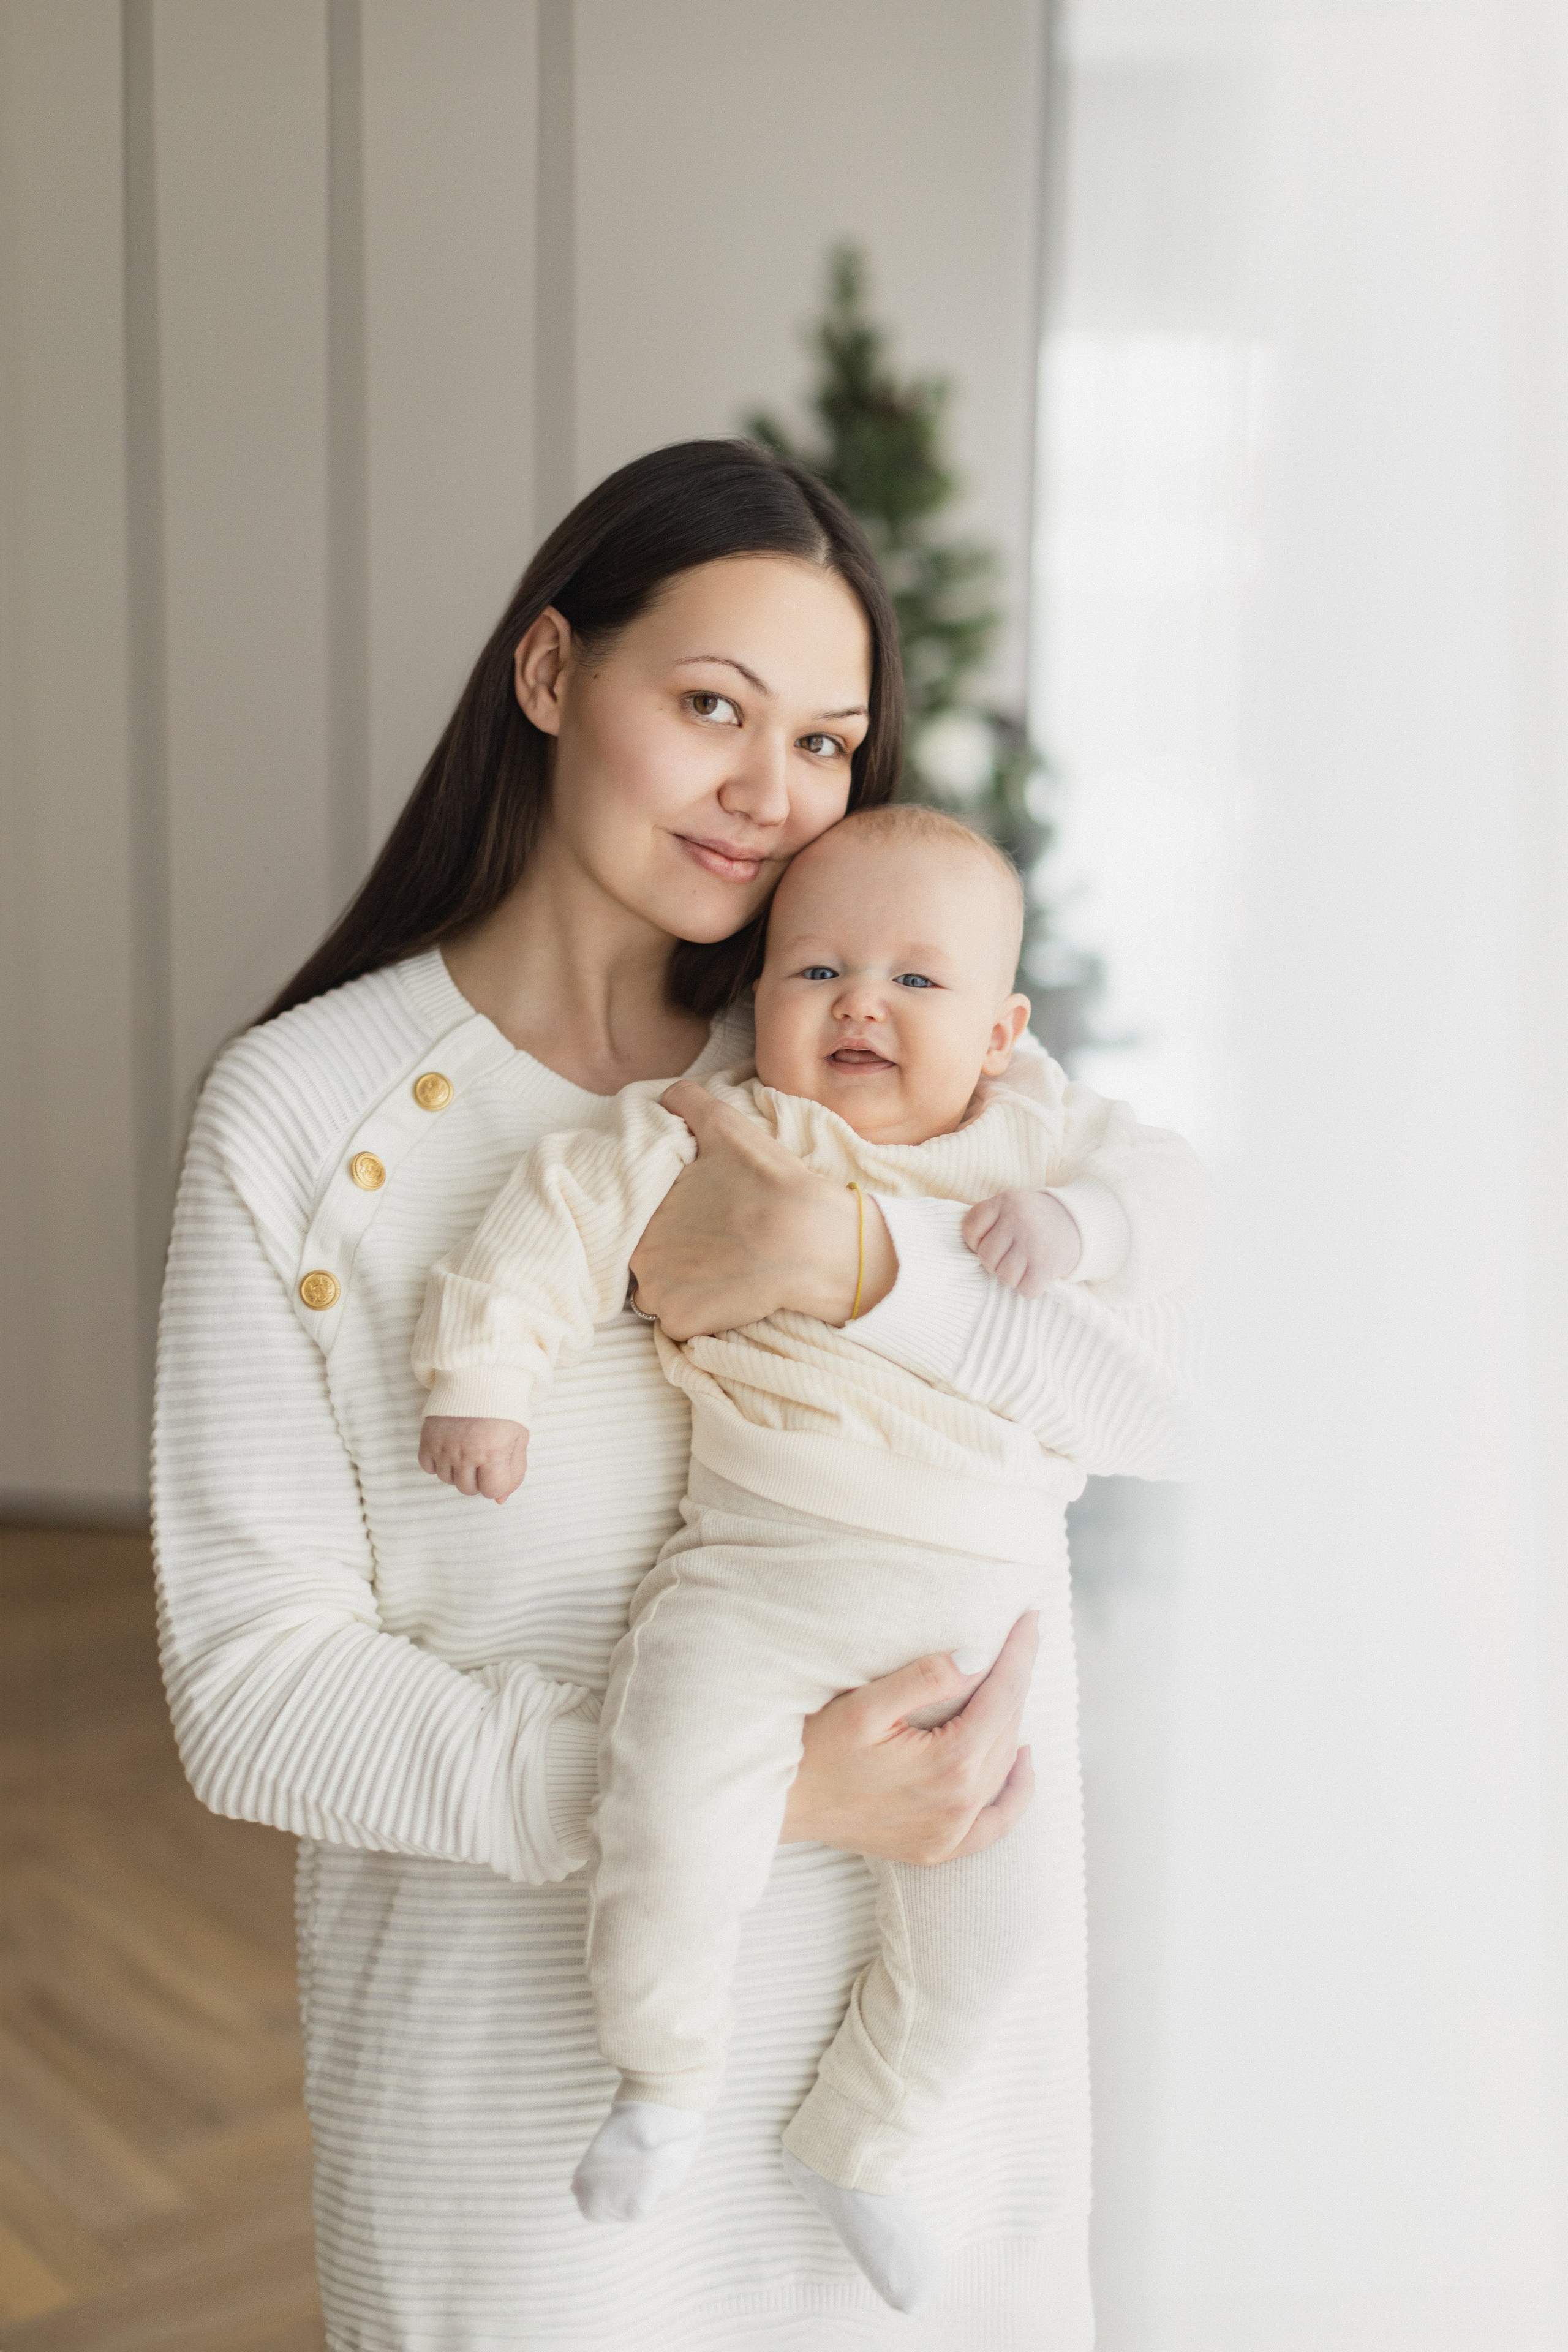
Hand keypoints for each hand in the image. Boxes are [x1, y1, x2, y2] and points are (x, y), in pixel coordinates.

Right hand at [418, 1415, 529, 1502]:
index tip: (497, 1467)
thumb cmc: (504, 1409)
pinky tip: (450, 1448)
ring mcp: (445, 1446)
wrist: (479, 1378)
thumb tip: (500, 1499)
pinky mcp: (428, 1439)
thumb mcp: (518, 1440)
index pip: (492, 1491)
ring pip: (447, 1480)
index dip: (497, 1482)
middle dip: (478, 1479)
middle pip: (468, 1489)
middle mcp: (466, 1453)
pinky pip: (428, 1467)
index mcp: (493, 1453)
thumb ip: (514, 1473)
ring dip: (458, 1471)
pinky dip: (438, 1463)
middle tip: (482, 1458)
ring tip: (467, 1449)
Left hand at [629, 1081, 895, 1339]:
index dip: (672, 1217)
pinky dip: (700, 1314)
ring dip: (682, 1285)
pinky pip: (679, 1323)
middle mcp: (639, 1256)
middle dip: (674, 1251)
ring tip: (721, 1269)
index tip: (704, 1217)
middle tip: (716, 1242)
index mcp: (641, 1210)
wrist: (810, 1241)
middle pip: (648, 1257)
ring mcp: (659, 1295)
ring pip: (660, 1293)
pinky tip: (728, 1294)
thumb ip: (686, 1101)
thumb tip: (665, 1096)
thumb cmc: (768, 1183)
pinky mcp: (683, 1325)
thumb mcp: (726, 1127)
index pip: (641, 1219)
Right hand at [780, 1611, 1039, 1863]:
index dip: (1020, 1653)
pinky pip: (998, 1823)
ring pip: (1004, 1766)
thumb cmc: (817, 1748)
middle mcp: (960, 1805)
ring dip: (1013, 1721)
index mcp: (949, 1764)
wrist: (785, 1803)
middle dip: (1017, 1679)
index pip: (1003, 1696)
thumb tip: (978, 1657)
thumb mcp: (864, 1704)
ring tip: (1013, 1680)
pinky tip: (1021, 1762)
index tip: (1032, 1618)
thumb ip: (924, 1679)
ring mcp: (951, 1833)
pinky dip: (1017, 1792)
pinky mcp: (939, 1847)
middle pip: (1008, 1728)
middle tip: (1021, 1638)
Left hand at [963, 1189, 1081, 1297]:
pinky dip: (1030, 1289)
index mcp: (1006, 1201)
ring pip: (1003, 1276)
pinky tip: (1036, 1276)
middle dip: (995, 1262)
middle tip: (1011, 1257)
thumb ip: (987, 1216)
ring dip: (1013, 1277)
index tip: (991, 1242)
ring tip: (1024, 1265)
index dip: (975, 1241)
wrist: (1079, 1223)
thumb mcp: (1012, 1205)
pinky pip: (1025, 1289)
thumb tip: (961, 1236)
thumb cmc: (1035, 1219)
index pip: (970, 1228)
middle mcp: (1018, 1219)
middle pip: (986, 1256)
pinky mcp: (1046, 1264)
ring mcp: (1033, 1241)